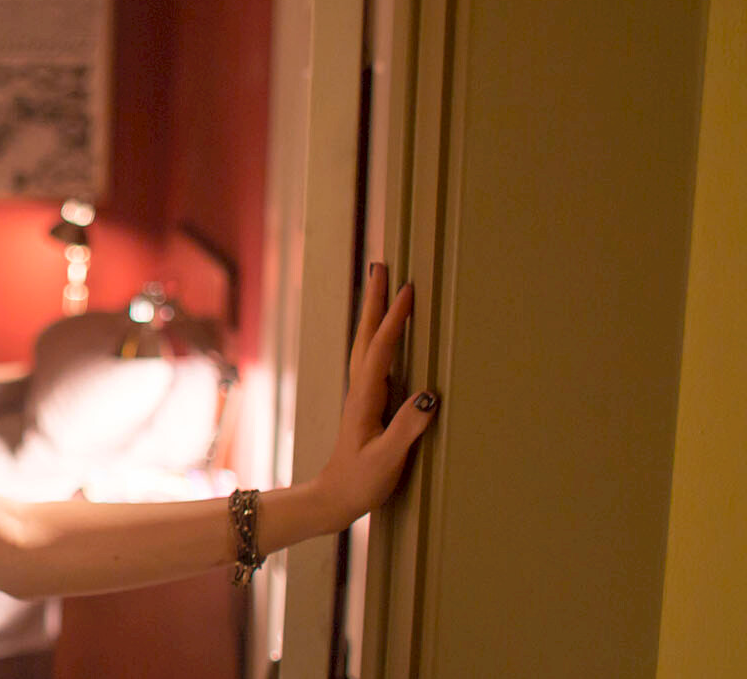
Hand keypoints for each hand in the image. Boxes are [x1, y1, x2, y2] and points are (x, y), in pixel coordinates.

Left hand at [312, 263, 438, 529]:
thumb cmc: (360, 482)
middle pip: (367, 335)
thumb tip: (430, 394)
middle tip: (381, 265)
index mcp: (365, 398)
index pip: (381, 350)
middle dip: (374, 299)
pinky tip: (386, 333)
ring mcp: (362, 394)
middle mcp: (360, 389)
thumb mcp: (386, 460)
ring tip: (382, 285)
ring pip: (367, 343)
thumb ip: (407, 428)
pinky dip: (380, 336)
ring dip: (374, 312)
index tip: (407, 289)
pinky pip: (374, 358)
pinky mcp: (367, 402)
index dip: (395, 320)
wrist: (334, 498)